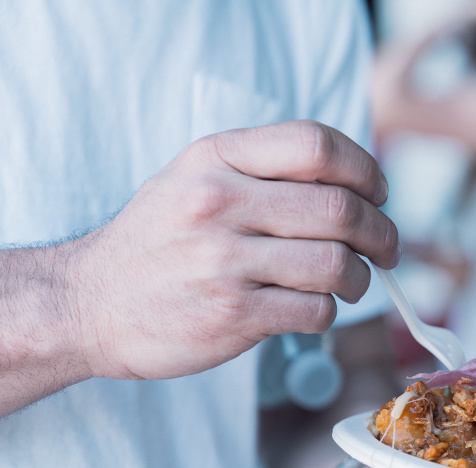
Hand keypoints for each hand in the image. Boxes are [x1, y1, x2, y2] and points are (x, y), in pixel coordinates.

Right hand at [71, 120, 398, 380]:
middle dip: (382, 233)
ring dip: (361, 279)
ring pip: (337, 264)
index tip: (378, 194)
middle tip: (387, 249)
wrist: (88, 304)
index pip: (317, 145)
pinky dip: (328, 313)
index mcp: (217, 158)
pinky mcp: (232, 315)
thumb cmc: (158, 242)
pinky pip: (315, 311)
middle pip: (342, 209)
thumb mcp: (195, 178)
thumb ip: (265, 170)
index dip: (366, 170)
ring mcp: (224, 261)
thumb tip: (356, 186)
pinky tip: (314, 308)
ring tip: (353, 283)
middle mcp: (220, 202)